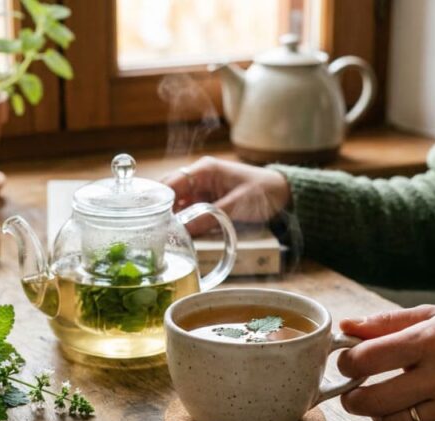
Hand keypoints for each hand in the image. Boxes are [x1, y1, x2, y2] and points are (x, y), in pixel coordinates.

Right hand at [162, 156, 290, 234]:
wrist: (282, 193)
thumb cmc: (262, 191)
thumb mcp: (237, 205)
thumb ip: (210, 217)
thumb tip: (184, 230)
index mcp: (205, 169)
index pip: (172, 182)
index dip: (159, 200)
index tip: (152, 219)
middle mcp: (199, 177)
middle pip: (170, 193)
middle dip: (162, 210)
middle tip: (155, 231)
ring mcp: (202, 190)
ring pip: (177, 204)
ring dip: (173, 218)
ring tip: (165, 236)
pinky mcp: (206, 201)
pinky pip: (189, 211)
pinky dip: (184, 222)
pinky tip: (179, 234)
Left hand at [337, 305, 434, 420]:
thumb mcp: (432, 316)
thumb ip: (385, 323)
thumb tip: (345, 327)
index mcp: (430, 341)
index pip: (368, 359)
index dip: (347, 363)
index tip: (347, 362)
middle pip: (373, 400)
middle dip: (351, 398)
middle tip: (351, 392)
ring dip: (376, 414)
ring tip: (379, 401)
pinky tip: (409, 408)